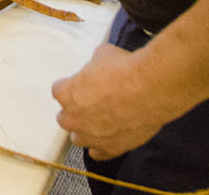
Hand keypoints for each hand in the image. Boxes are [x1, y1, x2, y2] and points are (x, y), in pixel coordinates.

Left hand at [51, 43, 167, 160]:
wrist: (150, 88)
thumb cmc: (125, 69)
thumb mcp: (102, 54)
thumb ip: (93, 66)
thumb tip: (98, 66)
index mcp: (66, 93)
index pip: (59, 91)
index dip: (72, 85)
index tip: (82, 83)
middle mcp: (73, 118)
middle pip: (65, 117)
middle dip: (75, 110)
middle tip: (91, 102)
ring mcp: (91, 136)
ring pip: (78, 138)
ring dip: (85, 130)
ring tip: (100, 121)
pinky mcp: (111, 148)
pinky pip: (98, 153)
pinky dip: (101, 146)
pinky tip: (108, 138)